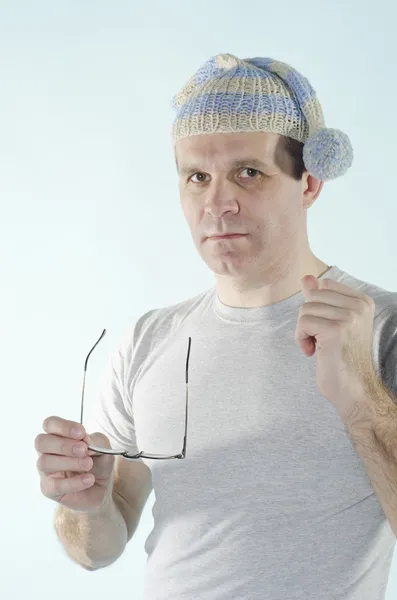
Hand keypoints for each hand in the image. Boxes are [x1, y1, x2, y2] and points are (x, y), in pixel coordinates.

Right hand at [35, 416, 114, 511]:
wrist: (102, 487)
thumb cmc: (98, 461)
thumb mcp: (103, 447)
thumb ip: (96, 441)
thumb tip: (85, 440)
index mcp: (58, 435)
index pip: (50, 424)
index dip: (63, 426)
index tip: (81, 433)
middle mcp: (47, 451)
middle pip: (41, 442)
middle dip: (63, 445)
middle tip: (84, 450)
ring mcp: (46, 471)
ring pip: (44, 462)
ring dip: (69, 462)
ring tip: (89, 464)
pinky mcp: (49, 489)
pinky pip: (55, 485)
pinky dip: (74, 482)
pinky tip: (89, 479)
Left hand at [295, 275, 376, 416]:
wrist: (354, 390)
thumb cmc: (341, 359)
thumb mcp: (331, 323)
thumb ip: (321, 299)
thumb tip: (307, 277)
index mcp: (362, 301)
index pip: (324, 285)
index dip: (317, 308)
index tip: (327, 330)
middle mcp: (359, 306)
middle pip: (312, 296)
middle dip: (308, 319)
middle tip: (320, 340)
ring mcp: (349, 317)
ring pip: (305, 309)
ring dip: (303, 331)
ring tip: (318, 347)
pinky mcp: (336, 330)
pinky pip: (303, 322)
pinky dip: (301, 339)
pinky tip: (313, 352)